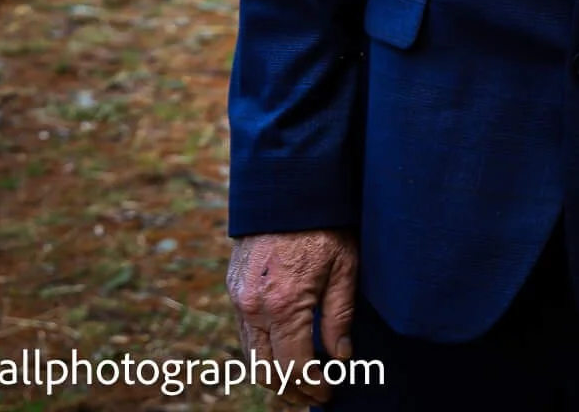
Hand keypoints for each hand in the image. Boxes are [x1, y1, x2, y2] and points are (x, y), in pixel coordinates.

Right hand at [226, 229, 359, 409]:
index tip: (330, 392)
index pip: (295, 366)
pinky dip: (263, 351)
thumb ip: (341, 316)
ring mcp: (238, 298)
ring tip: (301, 383)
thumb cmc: (324, 225)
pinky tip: (284, 352)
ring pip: (251, 355)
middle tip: (315, 396)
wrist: (286, 188)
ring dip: (274, 375)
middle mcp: (254, 306)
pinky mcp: (233, 288)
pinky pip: (245, 333)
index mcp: (284, 304)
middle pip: (266, 370)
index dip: (313, 386)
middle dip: (291, 390)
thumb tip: (341, 358)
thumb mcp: (345, 267)